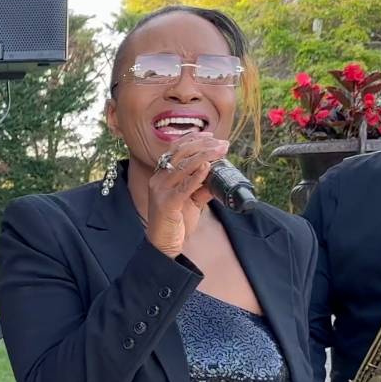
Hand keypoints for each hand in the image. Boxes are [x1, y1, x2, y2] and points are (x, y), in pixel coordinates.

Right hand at [144, 133, 226, 255]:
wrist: (163, 246)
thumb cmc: (175, 223)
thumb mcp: (192, 201)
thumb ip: (202, 188)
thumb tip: (217, 176)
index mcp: (161, 176)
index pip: (175, 150)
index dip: (192, 139)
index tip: (210, 135)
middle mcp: (158, 180)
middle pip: (180, 153)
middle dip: (203, 145)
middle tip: (222, 143)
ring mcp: (160, 191)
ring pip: (183, 166)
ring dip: (204, 155)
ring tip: (220, 151)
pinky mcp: (166, 204)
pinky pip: (183, 186)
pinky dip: (197, 175)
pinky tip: (208, 168)